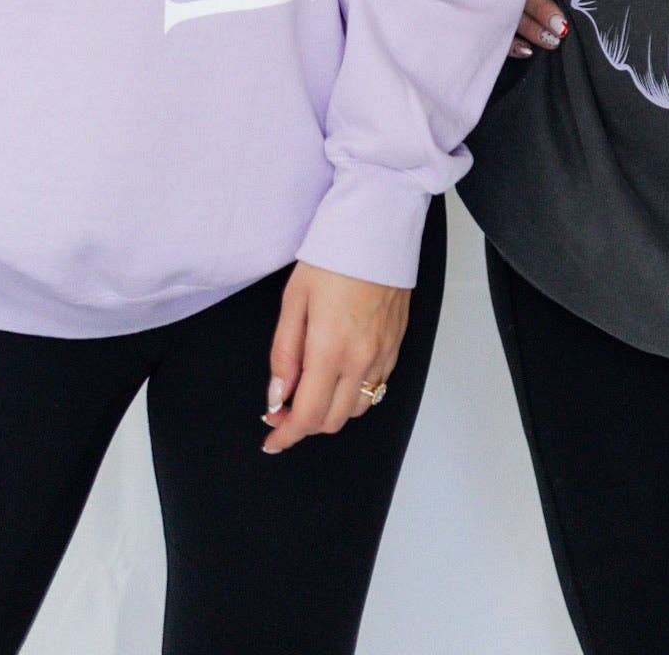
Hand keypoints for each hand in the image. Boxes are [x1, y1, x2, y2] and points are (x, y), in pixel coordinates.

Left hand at [260, 262, 410, 453]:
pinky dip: (354, 393)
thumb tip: (277, 396)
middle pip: (333, 420)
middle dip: (305, 425)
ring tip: (310, 391)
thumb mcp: (294, 300)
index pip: (308, 416)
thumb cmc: (333, 256)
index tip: (271, 440)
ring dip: (331, 411)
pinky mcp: (396, 345)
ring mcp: (384, 354)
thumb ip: (284, 353)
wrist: (377, 228)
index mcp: (331, 350)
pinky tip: (338, 375)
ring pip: (358, 408)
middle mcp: (362, 360)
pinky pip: (377, 387)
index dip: (286, 435)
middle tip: (283, 410)